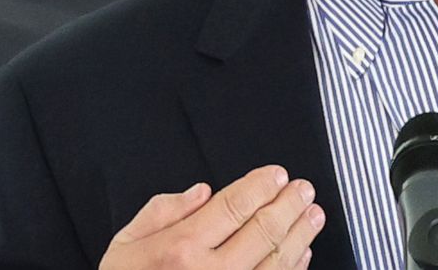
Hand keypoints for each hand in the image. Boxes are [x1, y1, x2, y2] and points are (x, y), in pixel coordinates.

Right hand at [100, 165, 325, 268]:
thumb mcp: (125, 245)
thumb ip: (162, 212)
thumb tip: (202, 193)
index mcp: (180, 249)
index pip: (234, 205)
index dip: (262, 185)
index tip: (277, 175)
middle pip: (264, 230)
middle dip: (289, 204)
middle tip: (303, 189)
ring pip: (278, 260)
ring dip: (300, 234)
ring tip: (312, 216)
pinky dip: (294, 268)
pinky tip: (301, 253)